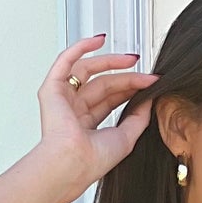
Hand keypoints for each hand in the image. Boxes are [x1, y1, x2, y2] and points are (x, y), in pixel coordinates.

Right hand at [36, 34, 157, 188]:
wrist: (74, 161)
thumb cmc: (93, 160)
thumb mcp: (126, 137)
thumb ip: (139, 118)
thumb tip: (149, 99)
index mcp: (87, 123)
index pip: (111, 98)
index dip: (130, 88)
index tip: (149, 83)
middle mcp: (74, 109)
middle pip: (103, 83)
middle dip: (126, 76)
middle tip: (146, 74)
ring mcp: (62, 97)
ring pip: (88, 70)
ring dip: (110, 61)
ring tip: (131, 59)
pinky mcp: (52, 88)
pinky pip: (66, 60)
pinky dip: (81, 47)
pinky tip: (99, 40)